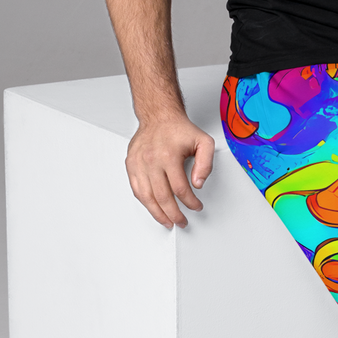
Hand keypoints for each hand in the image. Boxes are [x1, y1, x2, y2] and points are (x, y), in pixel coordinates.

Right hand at [125, 114, 214, 229]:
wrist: (158, 116)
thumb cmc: (179, 129)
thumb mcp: (203, 142)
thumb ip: (206, 164)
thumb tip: (198, 184)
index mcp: (169, 156)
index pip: (180, 188)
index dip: (190, 202)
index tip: (196, 207)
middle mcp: (151, 161)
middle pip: (163, 197)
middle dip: (174, 214)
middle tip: (182, 221)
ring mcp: (139, 164)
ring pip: (147, 197)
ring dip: (158, 213)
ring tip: (167, 221)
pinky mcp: (131, 165)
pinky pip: (136, 189)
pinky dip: (145, 202)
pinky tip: (153, 208)